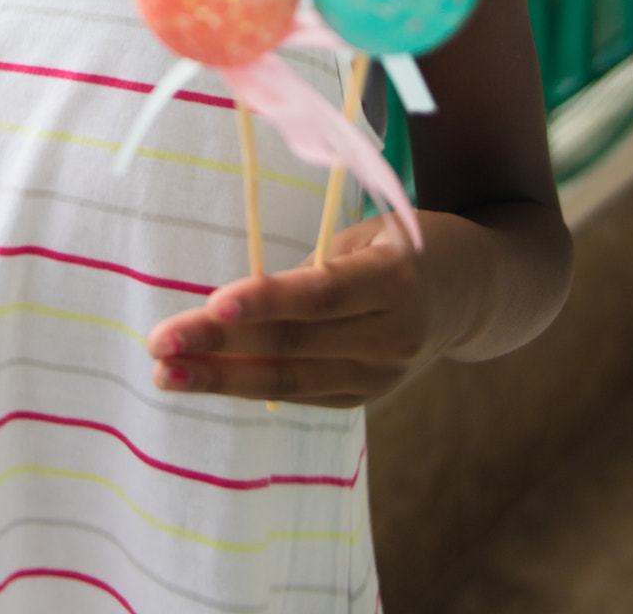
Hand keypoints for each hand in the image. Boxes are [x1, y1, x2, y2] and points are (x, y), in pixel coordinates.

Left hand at [147, 215, 437, 407]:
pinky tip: (205, 379)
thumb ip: (315, 267)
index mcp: (394, 279)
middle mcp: (391, 336)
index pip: (320, 294)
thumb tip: (239, 300)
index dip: (266, 300)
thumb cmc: (403, 245)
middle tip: (159, 344)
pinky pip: (299, 393)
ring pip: (288, 380)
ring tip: (165, 373)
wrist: (474, 293)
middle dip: (218, 344)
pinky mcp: (366, 398)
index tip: (213, 302)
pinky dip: (248, 384)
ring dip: (220, 378)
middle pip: (292, 343)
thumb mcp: (368, 236)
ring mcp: (381, 376)